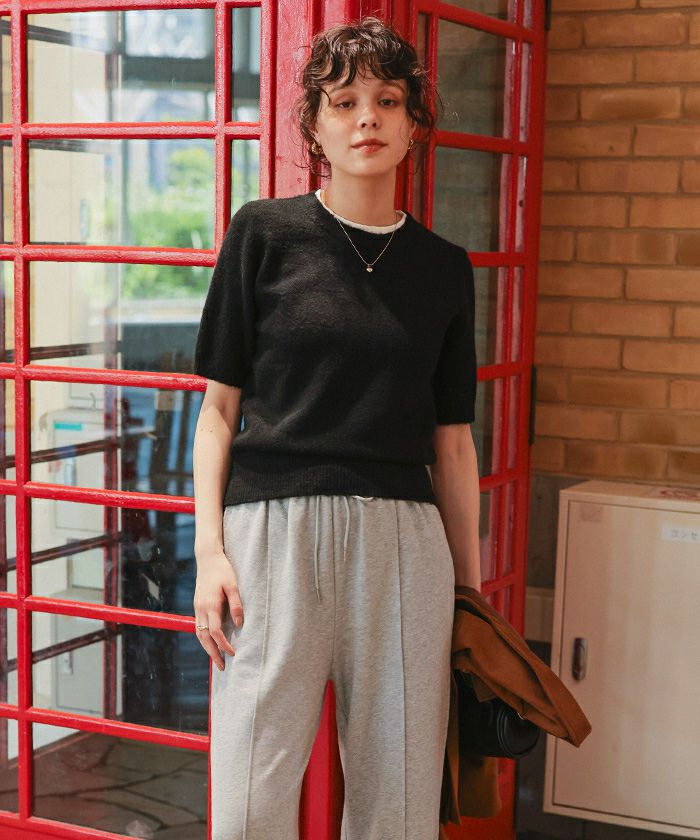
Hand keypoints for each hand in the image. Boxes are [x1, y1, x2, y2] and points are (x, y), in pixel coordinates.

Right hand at [193, 551, 243, 670]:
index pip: (215, 632)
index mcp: (210, 605)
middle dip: (212, 654)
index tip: (233, 653)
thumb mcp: (233, 585)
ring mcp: (197, 607)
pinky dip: (204, 638)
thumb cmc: (223, 570)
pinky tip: (211, 643)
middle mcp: (201, 608)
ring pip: (199, 633)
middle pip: (204, 637)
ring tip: (216, 660)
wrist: (207, 558)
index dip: (223, 645)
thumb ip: (236, 604)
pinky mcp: (197, 605)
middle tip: (222, 667)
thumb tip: (239, 624)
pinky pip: (199, 626)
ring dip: (207, 648)